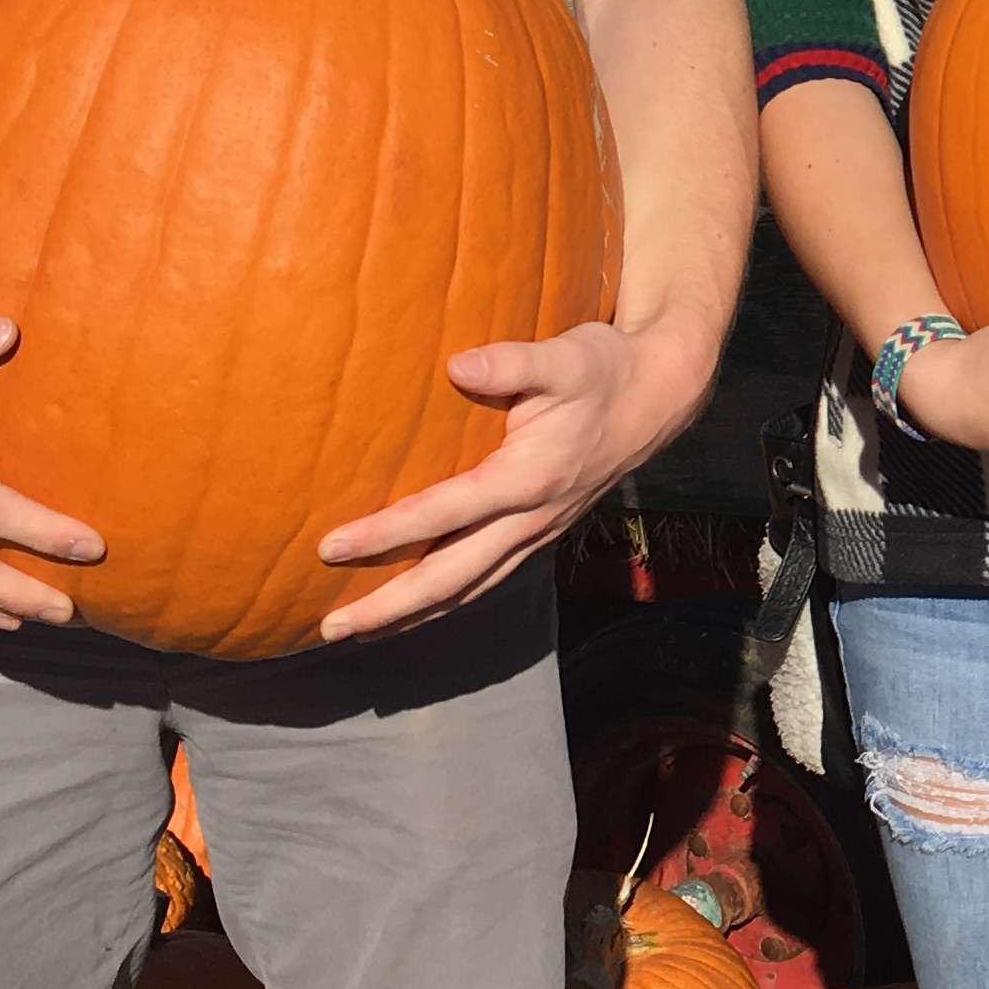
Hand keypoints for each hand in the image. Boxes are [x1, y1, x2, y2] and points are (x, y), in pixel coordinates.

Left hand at [311, 319, 715, 643]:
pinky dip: (450, 600)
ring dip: (415, 614)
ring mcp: (539, 532)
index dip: (383, 534)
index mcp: (528, 480)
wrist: (660, 395)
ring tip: (363, 630)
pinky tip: (423, 605)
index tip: (329, 547)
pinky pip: (488, 579)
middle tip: (330, 628)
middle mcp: (531, 518)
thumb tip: (457, 364)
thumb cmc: (605, 370)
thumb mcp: (565, 357)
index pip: (441, 515)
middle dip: (389, 607)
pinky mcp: (542, 532)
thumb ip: (511, 362)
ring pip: (470, 589)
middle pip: (450, 578)